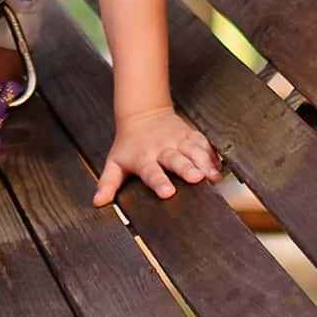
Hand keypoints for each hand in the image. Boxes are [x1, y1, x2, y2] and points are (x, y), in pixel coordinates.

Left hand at [92, 106, 220, 206]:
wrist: (143, 113)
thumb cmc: (129, 145)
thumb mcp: (114, 163)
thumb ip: (108, 183)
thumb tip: (98, 202)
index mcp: (144, 158)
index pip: (151, 172)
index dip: (159, 182)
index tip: (168, 193)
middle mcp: (162, 149)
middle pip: (176, 159)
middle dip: (187, 168)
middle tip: (197, 178)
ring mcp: (178, 140)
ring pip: (193, 150)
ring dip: (204, 162)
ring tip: (213, 176)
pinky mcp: (190, 135)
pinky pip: (204, 144)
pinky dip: (212, 155)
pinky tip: (218, 168)